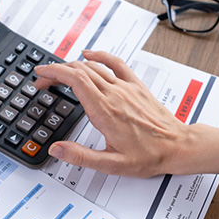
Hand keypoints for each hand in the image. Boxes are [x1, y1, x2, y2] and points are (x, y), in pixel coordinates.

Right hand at [34, 50, 190, 177]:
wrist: (177, 147)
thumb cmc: (149, 156)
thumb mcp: (111, 164)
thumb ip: (81, 156)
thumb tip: (57, 150)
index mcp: (104, 111)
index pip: (74, 80)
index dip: (54, 73)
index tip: (41, 76)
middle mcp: (114, 94)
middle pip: (79, 70)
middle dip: (57, 71)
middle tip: (44, 80)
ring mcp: (126, 88)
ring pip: (94, 67)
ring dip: (73, 65)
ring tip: (60, 73)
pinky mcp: (136, 87)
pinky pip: (116, 64)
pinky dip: (100, 56)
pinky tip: (90, 54)